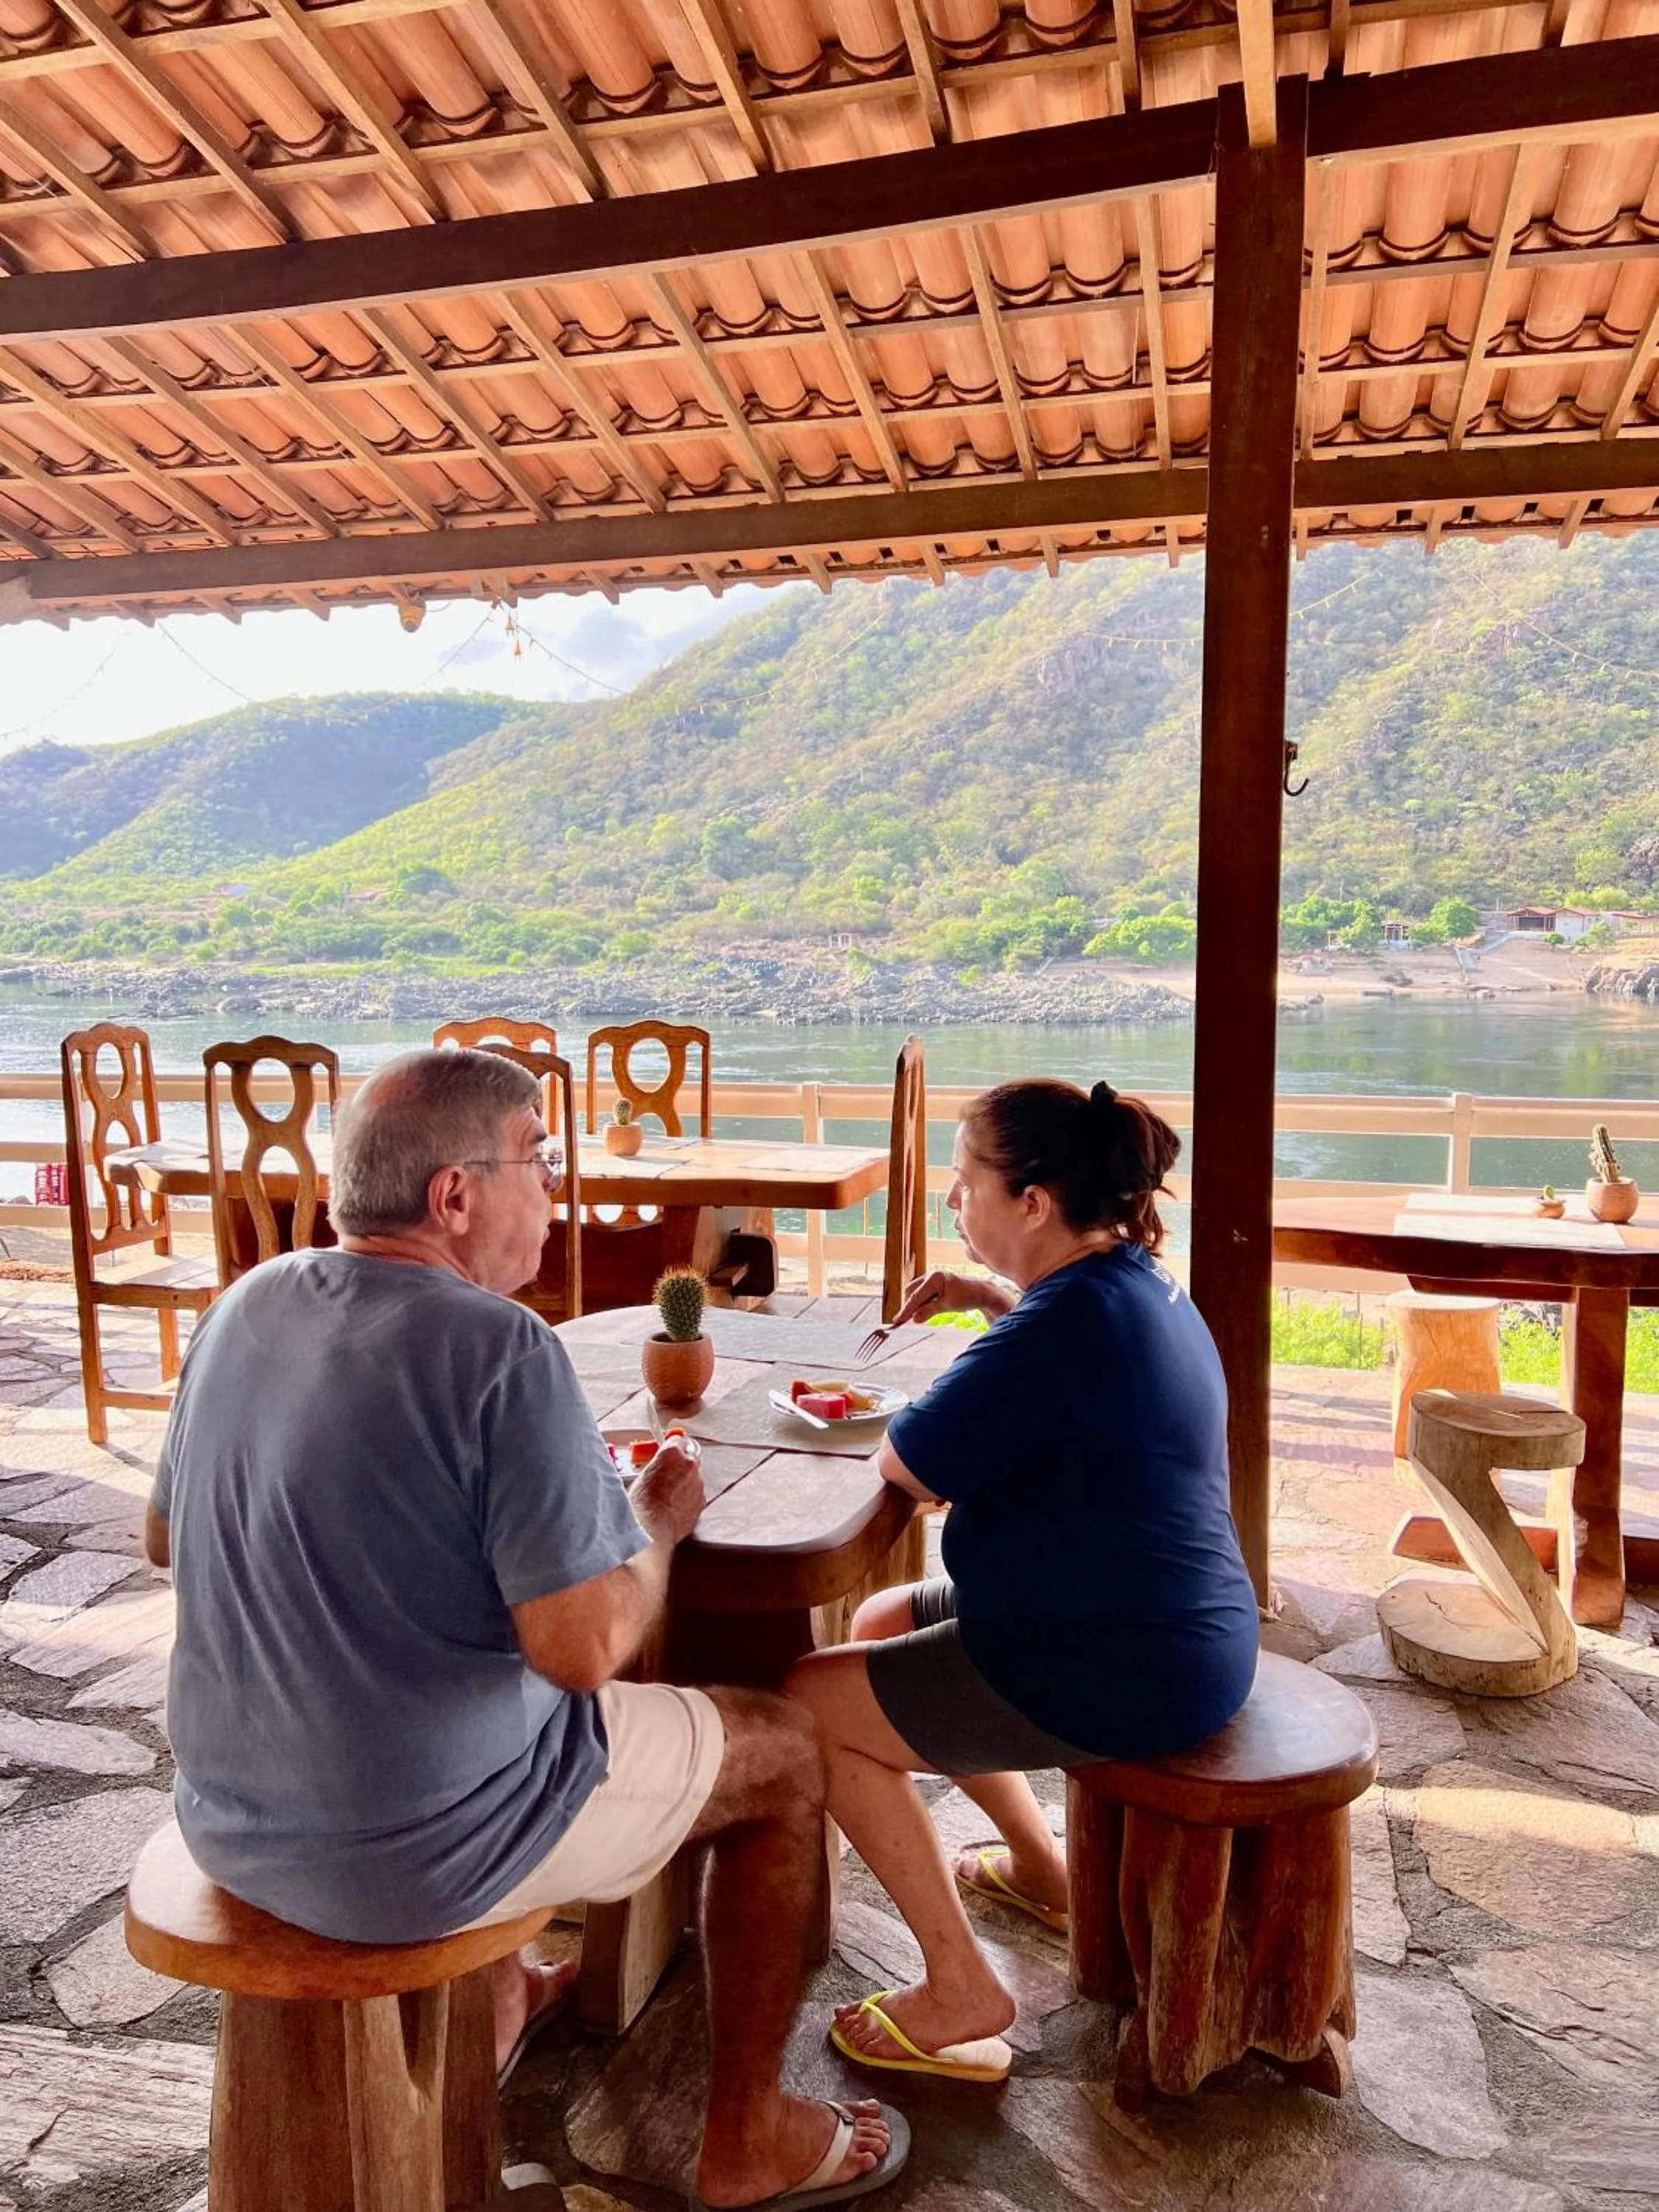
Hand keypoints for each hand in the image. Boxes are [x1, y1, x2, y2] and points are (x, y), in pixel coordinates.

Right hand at [631, 1438, 704, 1545]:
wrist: (650, 1529)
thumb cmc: (641, 1504)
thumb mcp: (641, 1476)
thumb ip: (656, 1466)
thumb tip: (658, 1467)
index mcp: (672, 1453)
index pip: (678, 1440)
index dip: (672, 1447)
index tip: (670, 1452)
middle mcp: (689, 1465)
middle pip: (689, 1458)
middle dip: (681, 1464)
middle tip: (668, 1475)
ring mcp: (698, 1484)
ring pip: (694, 1478)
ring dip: (685, 1483)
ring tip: (668, 1496)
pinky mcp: (701, 1501)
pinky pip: (696, 1495)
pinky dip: (688, 1499)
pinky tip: (674, 1507)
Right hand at [893, 1268, 1011, 1324]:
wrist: (979, 1292)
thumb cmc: (966, 1297)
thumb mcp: (947, 1306)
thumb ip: (929, 1311)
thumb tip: (913, 1319)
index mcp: (934, 1277)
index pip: (916, 1296)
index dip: (906, 1310)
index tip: (897, 1321)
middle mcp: (931, 1275)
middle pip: (911, 1292)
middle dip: (909, 1306)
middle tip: (905, 1322)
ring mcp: (931, 1279)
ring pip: (915, 1293)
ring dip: (915, 1305)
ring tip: (918, 1317)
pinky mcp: (933, 1284)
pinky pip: (921, 1293)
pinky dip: (920, 1303)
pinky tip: (923, 1312)